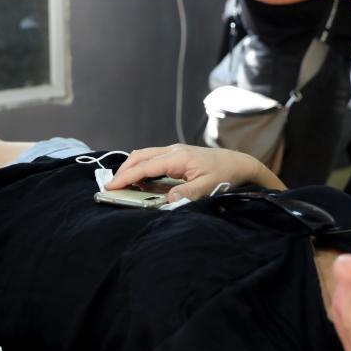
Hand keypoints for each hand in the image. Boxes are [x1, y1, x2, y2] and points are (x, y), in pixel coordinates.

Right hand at [106, 145, 274, 201]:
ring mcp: (174, 151)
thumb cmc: (225, 175)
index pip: (145, 167)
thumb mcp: (209, 187)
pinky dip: (141, 168)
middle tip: (111, 187)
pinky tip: (140, 180)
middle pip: (140, 157)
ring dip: (131, 168)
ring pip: (145, 156)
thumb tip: (168, 199)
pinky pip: (153, 159)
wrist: (239, 164)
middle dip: (123, 171)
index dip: (126, 177)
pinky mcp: (177, 156)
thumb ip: (188, 193)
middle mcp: (172, 151)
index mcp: (177, 157)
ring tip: (121, 184)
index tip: (111, 187)